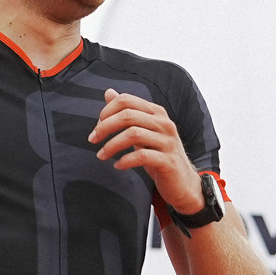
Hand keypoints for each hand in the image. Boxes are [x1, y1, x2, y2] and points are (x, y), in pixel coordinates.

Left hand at [89, 89, 203, 212]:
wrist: (183, 182)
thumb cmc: (159, 154)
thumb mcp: (143, 131)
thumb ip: (128, 112)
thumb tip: (109, 92)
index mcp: (157, 112)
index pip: (126, 100)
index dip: (106, 111)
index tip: (97, 127)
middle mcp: (164, 123)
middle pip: (127, 115)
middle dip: (104, 127)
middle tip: (92, 139)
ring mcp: (168, 142)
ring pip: (133, 134)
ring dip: (111, 145)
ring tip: (101, 155)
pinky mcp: (168, 161)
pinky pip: (142, 156)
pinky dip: (125, 160)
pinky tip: (117, 165)